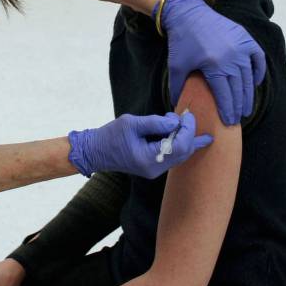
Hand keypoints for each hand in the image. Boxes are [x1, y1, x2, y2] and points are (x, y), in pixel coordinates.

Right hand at [68, 111, 212, 178]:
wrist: (95, 151)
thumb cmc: (110, 135)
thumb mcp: (131, 123)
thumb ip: (155, 122)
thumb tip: (176, 122)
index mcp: (148, 158)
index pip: (178, 146)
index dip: (187, 130)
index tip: (187, 115)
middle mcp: (154, 168)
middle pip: (183, 153)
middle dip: (189, 134)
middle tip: (186, 116)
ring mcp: (154, 170)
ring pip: (180, 156)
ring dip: (186, 139)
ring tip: (187, 122)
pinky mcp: (153, 167)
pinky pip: (172, 156)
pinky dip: (179, 144)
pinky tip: (190, 137)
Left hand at [155, 0, 265, 124]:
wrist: (188, 13)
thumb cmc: (181, 41)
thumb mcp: (176, 67)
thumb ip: (177, 88)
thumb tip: (177, 106)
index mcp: (214, 65)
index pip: (225, 95)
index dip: (228, 110)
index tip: (229, 122)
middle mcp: (232, 57)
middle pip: (239, 88)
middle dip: (239, 106)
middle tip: (238, 118)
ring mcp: (241, 46)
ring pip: (249, 76)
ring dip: (249, 94)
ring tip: (246, 107)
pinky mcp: (245, 37)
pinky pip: (258, 58)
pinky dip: (258, 71)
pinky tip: (255, 83)